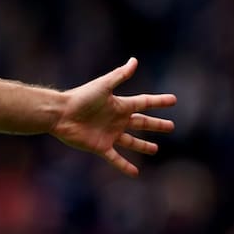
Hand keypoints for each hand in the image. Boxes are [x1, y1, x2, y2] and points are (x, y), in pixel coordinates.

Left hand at [53, 57, 176, 176]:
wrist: (60, 114)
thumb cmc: (81, 97)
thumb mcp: (103, 85)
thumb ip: (120, 75)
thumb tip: (134, 60)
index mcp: (119, 105)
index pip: (144, 103)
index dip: (158, 102)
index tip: (173, 100)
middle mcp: (116, 120)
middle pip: (141, 123)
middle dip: (156, 125)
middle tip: (171, 126)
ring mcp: (109, 134)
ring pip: (131, 142)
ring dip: (143, 146)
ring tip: (155, 150)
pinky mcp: (100, 146)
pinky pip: (116, 158)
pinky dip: (125, 166)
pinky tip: (135, 173)